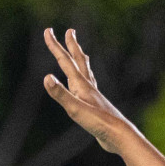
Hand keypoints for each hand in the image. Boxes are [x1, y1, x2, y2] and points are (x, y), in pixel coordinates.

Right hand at [42, 27, 131, 152]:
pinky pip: (89, 86)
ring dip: (81, 60)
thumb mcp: (75, 109)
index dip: (55, 45)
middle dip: (72, 46)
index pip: (64, 61)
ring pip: (86, 72)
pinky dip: (86, 79)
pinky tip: (86, 86)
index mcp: (81, 84)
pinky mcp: (95, 105)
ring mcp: (93, 95)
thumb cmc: (98, 123)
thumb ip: (60, 94)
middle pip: (79, 61)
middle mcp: (88, 86)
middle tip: (70, 31)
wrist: (118, 135)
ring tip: (81, 53)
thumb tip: (46, 77)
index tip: (48, 31)